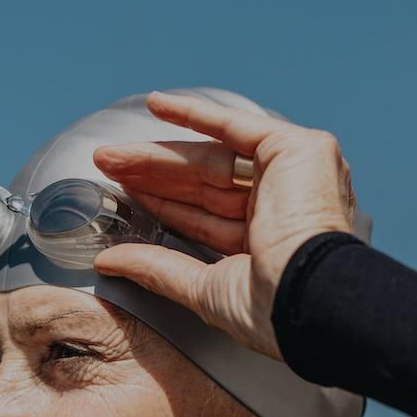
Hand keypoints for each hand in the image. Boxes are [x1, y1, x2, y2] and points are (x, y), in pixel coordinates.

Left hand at [89, 91, 359, 362]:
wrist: (308, 298)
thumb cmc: (271, 311)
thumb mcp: (204, 288)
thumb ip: (159, 269)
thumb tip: (109, 262)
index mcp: (270, 246)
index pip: (205, 219)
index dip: (163, 208)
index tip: (124, 199)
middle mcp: (285, 206)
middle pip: (204, 185)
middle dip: (152, 176)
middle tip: (107, 168)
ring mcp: (294, 175)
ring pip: (213, 157)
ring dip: (159, 153)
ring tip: (112, 154)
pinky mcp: (298, 149)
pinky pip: (235, 124)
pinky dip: (195, 114)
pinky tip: (156, 106)